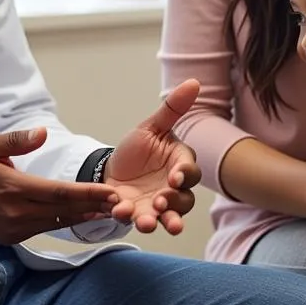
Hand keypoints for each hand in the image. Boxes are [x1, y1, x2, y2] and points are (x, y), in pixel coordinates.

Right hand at [0, 129, 119, 242]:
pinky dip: (64, 223)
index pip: (59, 193)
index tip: (111, 193)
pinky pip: (44, 229)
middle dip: (94, 207)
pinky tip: (80, 217)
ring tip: (108, 212)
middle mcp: (16, 212)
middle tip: (122, 203)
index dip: (88, 194)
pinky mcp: (11, 238)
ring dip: (83, 217)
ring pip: (57, 223)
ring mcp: (14, 228)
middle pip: (64, 211)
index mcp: (13, 188)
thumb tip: (43, 132)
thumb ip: (16, 140)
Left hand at [102, 80, 203, 234]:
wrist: (112, 169)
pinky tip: (120, 211)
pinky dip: (131, 217)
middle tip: (161, 202)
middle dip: (174, 204)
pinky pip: (139, 219)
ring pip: (167, 217)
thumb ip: (172, 109)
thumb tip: (193, 82)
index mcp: (178, 164)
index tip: (175, 178)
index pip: (189, 171)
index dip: (184, 175)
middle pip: (184, 200)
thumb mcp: (151, 127)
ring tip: (147, 222)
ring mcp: (158, 205)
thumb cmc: (137, 148)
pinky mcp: (139, 214)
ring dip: (159, 221)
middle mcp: (173, 188)